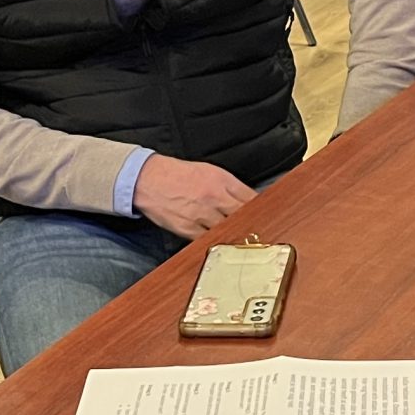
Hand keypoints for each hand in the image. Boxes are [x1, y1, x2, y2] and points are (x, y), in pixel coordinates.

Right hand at [132, 155, 255, 237]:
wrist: (147, 179)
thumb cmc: (178, 174)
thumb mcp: (209, 171)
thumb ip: (230, 186)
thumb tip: (250, 199)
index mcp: (220, 180)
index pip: (251, 198)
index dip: (261, 210)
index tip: (267, 217)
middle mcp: (212, 197)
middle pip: (242, 216)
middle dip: (251, 224)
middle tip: (259, 233)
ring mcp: (200, 214)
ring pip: (227, 230)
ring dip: (234, 235)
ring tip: (242, 241)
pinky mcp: (188, 229)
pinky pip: (209, 240)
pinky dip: (216, 241)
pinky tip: (221, 243)